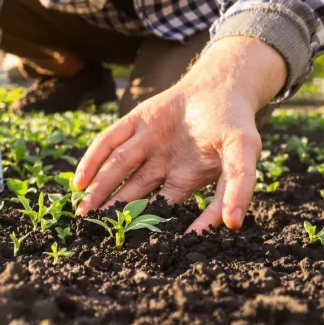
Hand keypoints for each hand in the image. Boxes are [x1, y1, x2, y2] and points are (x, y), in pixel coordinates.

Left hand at [73, 37, 287, 233]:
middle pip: (132, 192)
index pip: (161, 208)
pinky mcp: (134, 121)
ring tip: (83, 213)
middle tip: (93, 231)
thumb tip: (232, 223)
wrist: (224, 81)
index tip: (130, 243)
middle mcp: (160, 164)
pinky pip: (108, 141)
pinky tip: (79, 181)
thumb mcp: (244, 153)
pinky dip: (92, 159)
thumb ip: (237, 186)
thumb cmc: (235, 121)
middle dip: (113, 211)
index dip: (148, 224)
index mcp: (183, 179)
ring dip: (99, 191)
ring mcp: (146, 142)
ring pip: (117, 169)